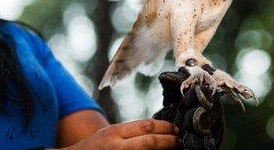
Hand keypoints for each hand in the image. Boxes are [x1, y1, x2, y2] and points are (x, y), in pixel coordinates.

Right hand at [64, 119, 178, 149]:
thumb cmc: (95, 148)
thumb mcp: (110, 134)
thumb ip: (130, 133)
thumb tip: (157, 131)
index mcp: (115, 132)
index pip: (146, 126)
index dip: (165, 127)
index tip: (175, 129)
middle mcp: (116, 146)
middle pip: (150, 142)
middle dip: (168, 141)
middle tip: (178, 141)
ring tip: (172, 149)